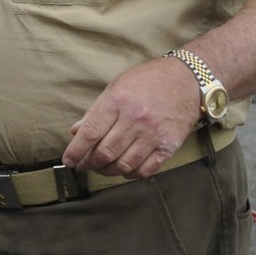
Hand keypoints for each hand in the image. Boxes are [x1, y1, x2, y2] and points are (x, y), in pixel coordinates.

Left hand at [60, 56, 200, 178]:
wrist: (186, 80)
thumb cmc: (147, 81)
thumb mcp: (116, 87)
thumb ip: (96, 111)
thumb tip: (76, 132)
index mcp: (117, 102)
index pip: (90, 133)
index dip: (75, 151)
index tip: (69, 160)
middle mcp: (134, 119)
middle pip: (105, 153)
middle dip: (90, 163)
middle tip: (85, 165)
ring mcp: (153, 134)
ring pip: (123, 165)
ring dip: (108, 171)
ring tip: (102, 168)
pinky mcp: (168, 146)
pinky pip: (145, 170)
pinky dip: (131, 174)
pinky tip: (124, 169)